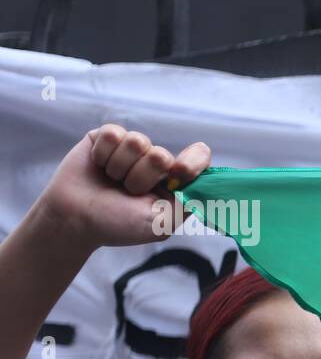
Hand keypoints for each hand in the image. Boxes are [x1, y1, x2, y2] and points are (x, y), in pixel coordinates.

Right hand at [32, 123, 210, 251]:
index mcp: (174, 182)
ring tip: (112, 181)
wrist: (73, 219)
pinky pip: (114, 134)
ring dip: (121, 168)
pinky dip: (104, 155)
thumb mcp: (161, 224)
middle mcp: (155, 163)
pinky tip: (98, 166)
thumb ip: (188, 203)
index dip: (193, 161)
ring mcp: (131, 149)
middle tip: (128, 192)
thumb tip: (207, 186)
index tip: (180, 171)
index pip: (198, 158)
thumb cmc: (117, 224)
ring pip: (138, 142)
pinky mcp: (107, 138)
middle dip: (142, 178)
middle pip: (162, 154)